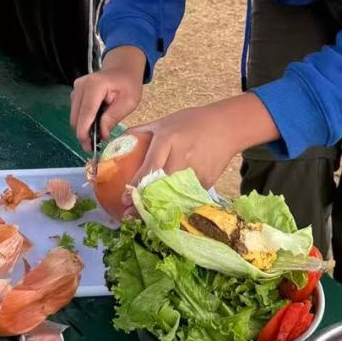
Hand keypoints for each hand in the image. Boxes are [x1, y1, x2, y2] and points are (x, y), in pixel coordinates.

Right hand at [71, 46, 145, 148]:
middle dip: (84, 133)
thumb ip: (113, 117)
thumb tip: (102, 135)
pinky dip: (84, 121)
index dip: (85, 132)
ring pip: (75, 116)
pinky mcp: (75, 92)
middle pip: (76, 117)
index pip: (85, 113)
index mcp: (95, 85)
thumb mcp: (129, 102)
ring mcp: (76, 88)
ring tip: (99, 133)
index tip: (89, 148)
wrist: (122, 68)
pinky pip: (76, 112)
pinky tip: (95, 123)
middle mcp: (81, 86)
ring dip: (84, 128)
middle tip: (97, 145)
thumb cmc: (128, 84)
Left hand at [128, 93, 278, 203]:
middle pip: (160, 187)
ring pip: (174, 196)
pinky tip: (167, 212)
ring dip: (159, 209)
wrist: (225, 126)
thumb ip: (140, 133)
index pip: (149, 168)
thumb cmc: (190, 122)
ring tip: (145, 218)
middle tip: (129, 216)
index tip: (124, 199)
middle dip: (144, 204)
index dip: (135, 186)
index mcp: (168, 140)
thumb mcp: (163, 122)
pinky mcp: (207, 181)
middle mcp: (181, 156)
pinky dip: (178, 205)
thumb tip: (116, 144)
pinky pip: (188, 196)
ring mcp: (196, 170)